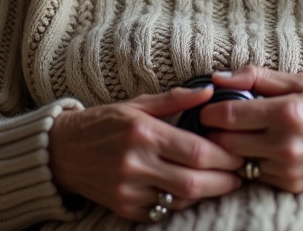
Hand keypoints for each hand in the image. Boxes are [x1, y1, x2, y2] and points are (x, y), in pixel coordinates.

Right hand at [47, 86, 244, 220]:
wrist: (64, 152)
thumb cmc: (105, 122)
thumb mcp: (138, 103)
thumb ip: (176, 99)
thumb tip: (210, 92)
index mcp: (143, 132)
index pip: (196, 151)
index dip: (225, 157)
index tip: (239, 154)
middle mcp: (135, 163)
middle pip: (194, 181)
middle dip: (224, 181)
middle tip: (239, 174)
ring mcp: (129, 189)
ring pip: (181, 200)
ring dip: (205, 193)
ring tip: (219, 181)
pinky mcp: (124, 208)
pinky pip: (163, 211)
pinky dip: (181, 202)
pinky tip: (188, 190)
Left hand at [202, 66, 302, 199]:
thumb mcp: (302, 83)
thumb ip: (258, 77)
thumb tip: (219, 77)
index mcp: (286, 111)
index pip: (227, 115)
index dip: (209, 111)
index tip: (207, 108)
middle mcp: (284, 143)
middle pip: (225, 142)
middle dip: (215, 132)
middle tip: (216, 123)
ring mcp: (286, 168)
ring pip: (236, 161)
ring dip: (230, 150)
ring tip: (237, 136)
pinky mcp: (288, 185)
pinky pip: (253, 174)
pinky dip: (249, 163)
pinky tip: (257, 150)